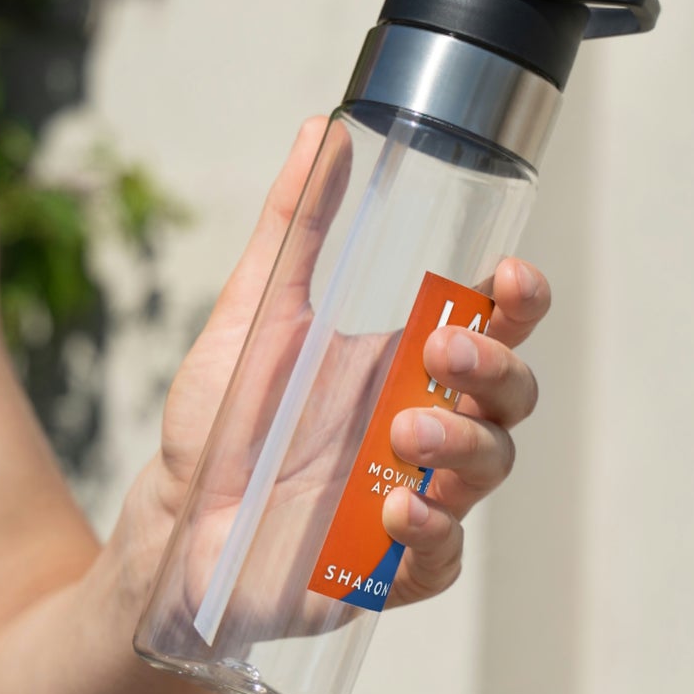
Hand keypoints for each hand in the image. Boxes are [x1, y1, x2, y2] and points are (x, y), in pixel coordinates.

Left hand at [147, 117, 549, 616]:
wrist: (173, 518)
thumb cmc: (222, 417)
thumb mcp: (255, 312)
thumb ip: (293, 226)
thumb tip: (324, 129)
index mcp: (405, 363)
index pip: (493, 327)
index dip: (520, 302)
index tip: (508, 278)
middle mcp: (424, 426)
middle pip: (511, 397)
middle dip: (496, 371)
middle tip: (443, 359)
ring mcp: (417, 496)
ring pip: (490, 469)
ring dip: (465, 447)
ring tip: (407, 433)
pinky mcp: (391, 565)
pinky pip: (445, 554)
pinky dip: (434, 533)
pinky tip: (396, 512)